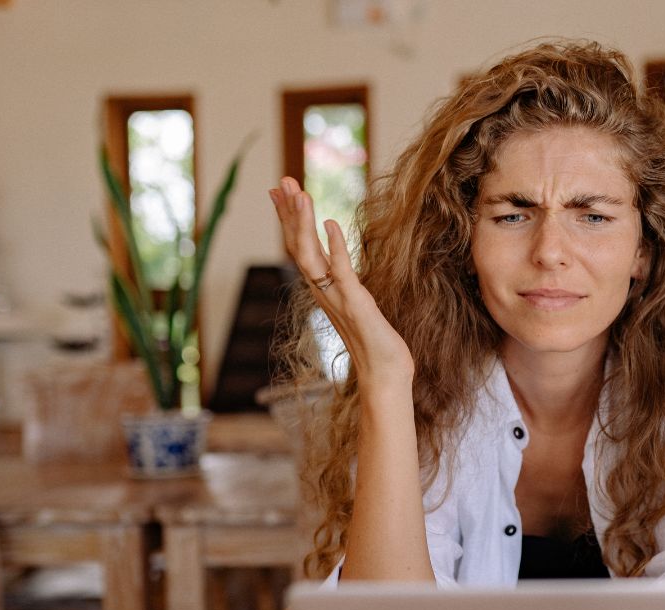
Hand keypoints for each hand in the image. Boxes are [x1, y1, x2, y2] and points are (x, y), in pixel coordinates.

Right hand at [269, 177, 413, 386]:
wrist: (384, 375)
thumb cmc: (376, 344)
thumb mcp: (357, 305)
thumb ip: (346, 285)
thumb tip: (340, 266)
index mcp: (324, 290)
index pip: (300, 247)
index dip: (289, 219)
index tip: (279, 192)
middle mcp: (324, 292)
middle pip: (298, 245)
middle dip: (289, 212)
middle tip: (281, 180)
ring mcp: (337, 298)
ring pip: (310, 255)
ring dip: (303, 223)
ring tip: (298, 193)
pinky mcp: (356, 304)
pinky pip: (341, 270)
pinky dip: (335, 245)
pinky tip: (330, 223)